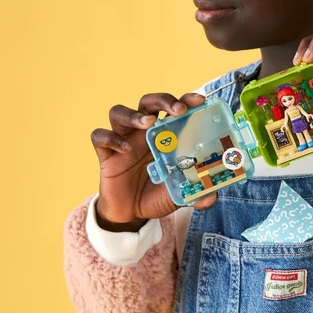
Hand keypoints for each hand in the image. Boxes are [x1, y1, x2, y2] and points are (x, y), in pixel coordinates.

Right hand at [90, 91, 216, 230]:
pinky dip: (110, 138)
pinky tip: (124, 149)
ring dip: (134, 114)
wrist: (131, 213)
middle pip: (148, 102)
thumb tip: (212, 197)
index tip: (199, 100)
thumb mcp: (180, 194)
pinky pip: (100, 137)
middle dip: (163, 100)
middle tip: (178, 110)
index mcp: (165, 134)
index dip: (186, 99)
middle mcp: (144, 132)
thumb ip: (197, 194)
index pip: (174, 108)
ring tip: (149, 123)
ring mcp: (124, 139)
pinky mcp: (106, 153)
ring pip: (119, 112)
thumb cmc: (157, 194)